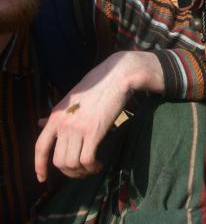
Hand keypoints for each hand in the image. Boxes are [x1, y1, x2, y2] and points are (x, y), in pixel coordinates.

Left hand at [34, 52, 163, 181]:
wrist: (116, 77)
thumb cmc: (97, 86)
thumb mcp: (70, 100)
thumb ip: (56, 115)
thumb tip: (40, 123)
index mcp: (56, 116)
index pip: (40, 147)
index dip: (39, 166)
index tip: (42, 178)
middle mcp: (63, 124)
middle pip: (59, 160)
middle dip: (70, 172)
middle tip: (82, 171)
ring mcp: (77, 128)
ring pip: (72, 163)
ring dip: (82, 171)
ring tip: (92, 168)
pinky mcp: (94, 131)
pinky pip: (87, 160)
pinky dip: (92, 167)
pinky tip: (99, 163)